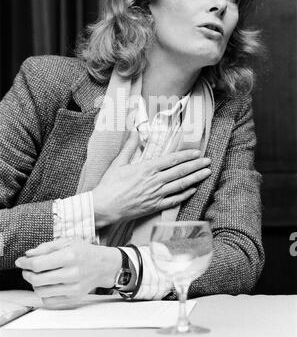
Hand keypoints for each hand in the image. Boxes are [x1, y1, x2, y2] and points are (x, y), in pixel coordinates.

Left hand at [15, 238, 120, 308]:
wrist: (104, 265)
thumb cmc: (85, 252)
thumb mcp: (68, 242)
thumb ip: (46, 247)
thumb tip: (28, 255)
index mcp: (70, 256)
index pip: (39, 264)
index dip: (25, 263)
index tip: (20, 261)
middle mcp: (72, 273)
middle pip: (37, 279)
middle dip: (27, 274)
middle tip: (27, 269)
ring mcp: (73, 287)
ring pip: (41, 291)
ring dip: (35, 284)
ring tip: (38, 276)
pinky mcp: (73, 297)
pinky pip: (49, 300)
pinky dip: (44, 293)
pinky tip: (48, 284)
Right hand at [93, 131, 210, 226]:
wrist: (105, 207)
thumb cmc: (110, 185)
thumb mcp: (119, 162)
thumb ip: (130, 146)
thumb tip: (134, 129)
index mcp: (146, 168)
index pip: (171, 160)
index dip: (186, 156)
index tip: (197, 152)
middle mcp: (154, 181)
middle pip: (180, 172)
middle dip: (196, 166)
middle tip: (208, 161)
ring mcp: (156, 195)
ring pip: (180, 185)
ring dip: (195, 178)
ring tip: (206, 173)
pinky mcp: (155, 206)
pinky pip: (174, 200)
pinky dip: (185, 194)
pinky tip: (193, 190)